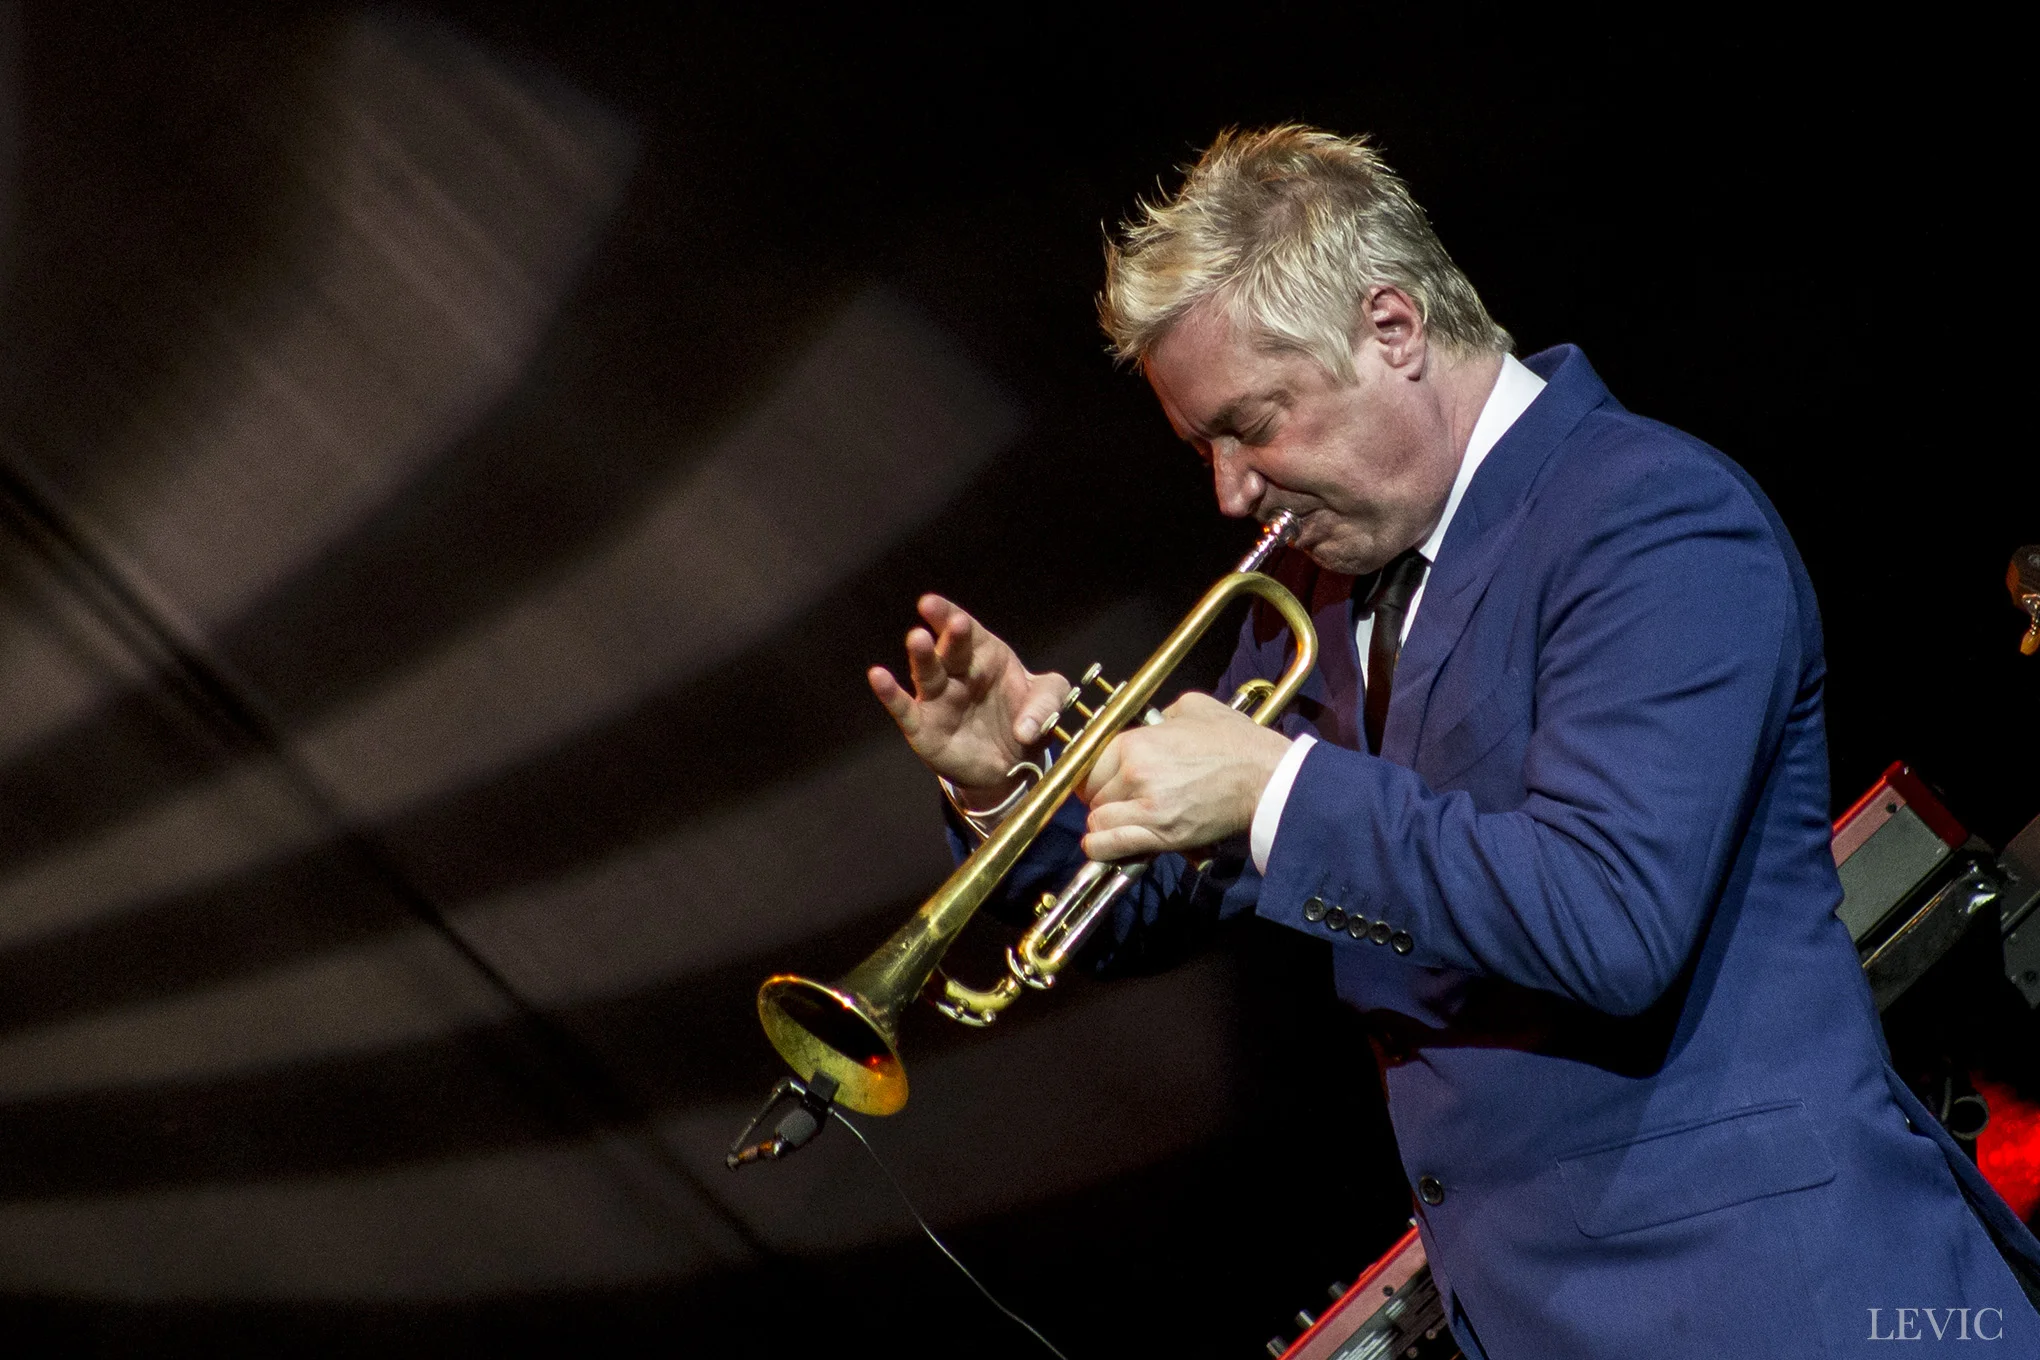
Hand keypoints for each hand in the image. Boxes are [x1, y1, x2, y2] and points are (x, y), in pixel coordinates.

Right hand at [868, 595, 1069, 803]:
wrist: (1010, 766)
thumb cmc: (1022, 720)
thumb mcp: (1047, 704)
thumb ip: (1046, 702)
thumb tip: (1027, 728)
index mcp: (985, 656)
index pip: (967, 631)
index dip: (949, 615)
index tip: (934, 604)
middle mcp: (958, 673)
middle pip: (948, 649)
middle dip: (946, 634)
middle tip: (941, 615)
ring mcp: (939, 700)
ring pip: (927, 674)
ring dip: (921, 656)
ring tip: (917, 638)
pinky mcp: (924, 727)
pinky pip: (905, 709)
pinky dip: (891, 694)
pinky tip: (878, 677)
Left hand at [1076, 691, 1292, 860]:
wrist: (1265, 777)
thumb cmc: (1235, 742)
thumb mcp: (1193, 707)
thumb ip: (1160, 715)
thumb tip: (1150, 724)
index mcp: (1136, 742)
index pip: (1089, 763)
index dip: (1094, 772)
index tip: (1101, 779)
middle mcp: (1135, 775)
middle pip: (1093, 794)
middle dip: (1102, 797)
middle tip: (1116, 799)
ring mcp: (1147, 808)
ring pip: (1099, 821)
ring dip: (1104, 822)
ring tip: (1115, 821)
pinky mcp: (1163, 835)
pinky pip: (1112, 845)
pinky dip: (1101, 847)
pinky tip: (1102, 845)